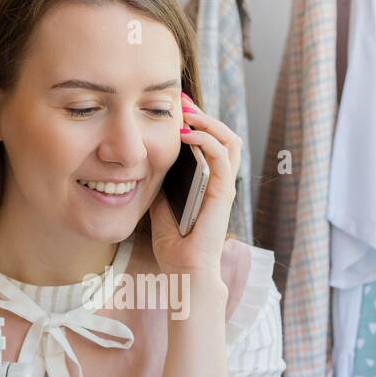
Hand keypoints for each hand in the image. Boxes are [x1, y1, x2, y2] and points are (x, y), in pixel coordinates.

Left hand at [148, 91, 241, 279]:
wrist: (184, 271)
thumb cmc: (176, 246)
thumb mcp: (160, 206)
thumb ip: (161, 185)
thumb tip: (144, 163)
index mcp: (210, 184)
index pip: (212, 144)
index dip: (198, 123)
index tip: (176, 109)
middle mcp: (222, 182)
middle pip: (225, 136)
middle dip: (204, 116)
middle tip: (182, 105)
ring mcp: (225, 187)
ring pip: (230, 140)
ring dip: (209, 122)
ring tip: (186, 115)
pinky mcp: (223, 194)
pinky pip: (222, 158)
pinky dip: (206, 140)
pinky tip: (187, 135)